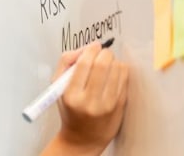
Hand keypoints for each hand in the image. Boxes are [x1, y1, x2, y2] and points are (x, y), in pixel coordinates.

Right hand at [41, 40, 129, 155]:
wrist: (84, 137)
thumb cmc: (71, 110)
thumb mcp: (58, 88)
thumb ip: (65, 64)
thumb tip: (84, 49)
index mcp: (70, 95)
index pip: (83, 64)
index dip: (90, 50)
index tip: (93, 46)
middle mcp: (89, 100)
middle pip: (102, 64)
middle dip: (104, 52)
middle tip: (102, 52)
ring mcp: (107, 103)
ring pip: (117, 69)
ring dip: (113, 61)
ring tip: (107, 64)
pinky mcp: (120, 105)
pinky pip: (125, 78)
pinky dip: (120, 70)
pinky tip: (114, 73)